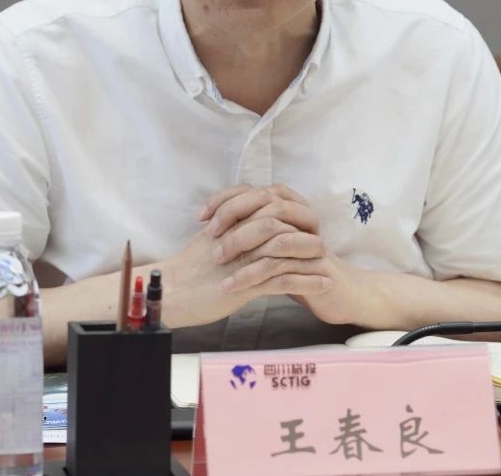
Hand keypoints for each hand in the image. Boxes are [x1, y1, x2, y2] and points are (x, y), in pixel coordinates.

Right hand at [156, 184, 327, 327]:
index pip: (266, 208)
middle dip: (304, 231)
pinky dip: (307, 282)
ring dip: (311, 257)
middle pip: (281, 222)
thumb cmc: (186, 273)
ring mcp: (244, 259)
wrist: (170, 293)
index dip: (287, 215)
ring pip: (286, 248)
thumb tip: (248, 228)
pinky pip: (284, 279)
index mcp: (230, 223)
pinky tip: (323, 285)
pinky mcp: (247, 283)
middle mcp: (239, 236)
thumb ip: (229, 231)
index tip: (303, 227)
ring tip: (329, 266)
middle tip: (321, 241)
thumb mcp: (209, 243)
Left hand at [203, 184, 375, 326]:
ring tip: (219, 264)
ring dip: (243, 249)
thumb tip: (218, 216)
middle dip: (234, 220)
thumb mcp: (273, 245)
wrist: (340, 295)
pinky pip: (282, 269)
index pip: (255, 191)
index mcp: (292, 208)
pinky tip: (234, 287)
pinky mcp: (316, 269)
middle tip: (210, 240)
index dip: (226, 199)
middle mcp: (304, 219)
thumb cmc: (300, 268)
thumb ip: (254, 227)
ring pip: (275, 236)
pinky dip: (254, 276)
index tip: (202, 217)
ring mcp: (312, 243)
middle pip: (267, 205)